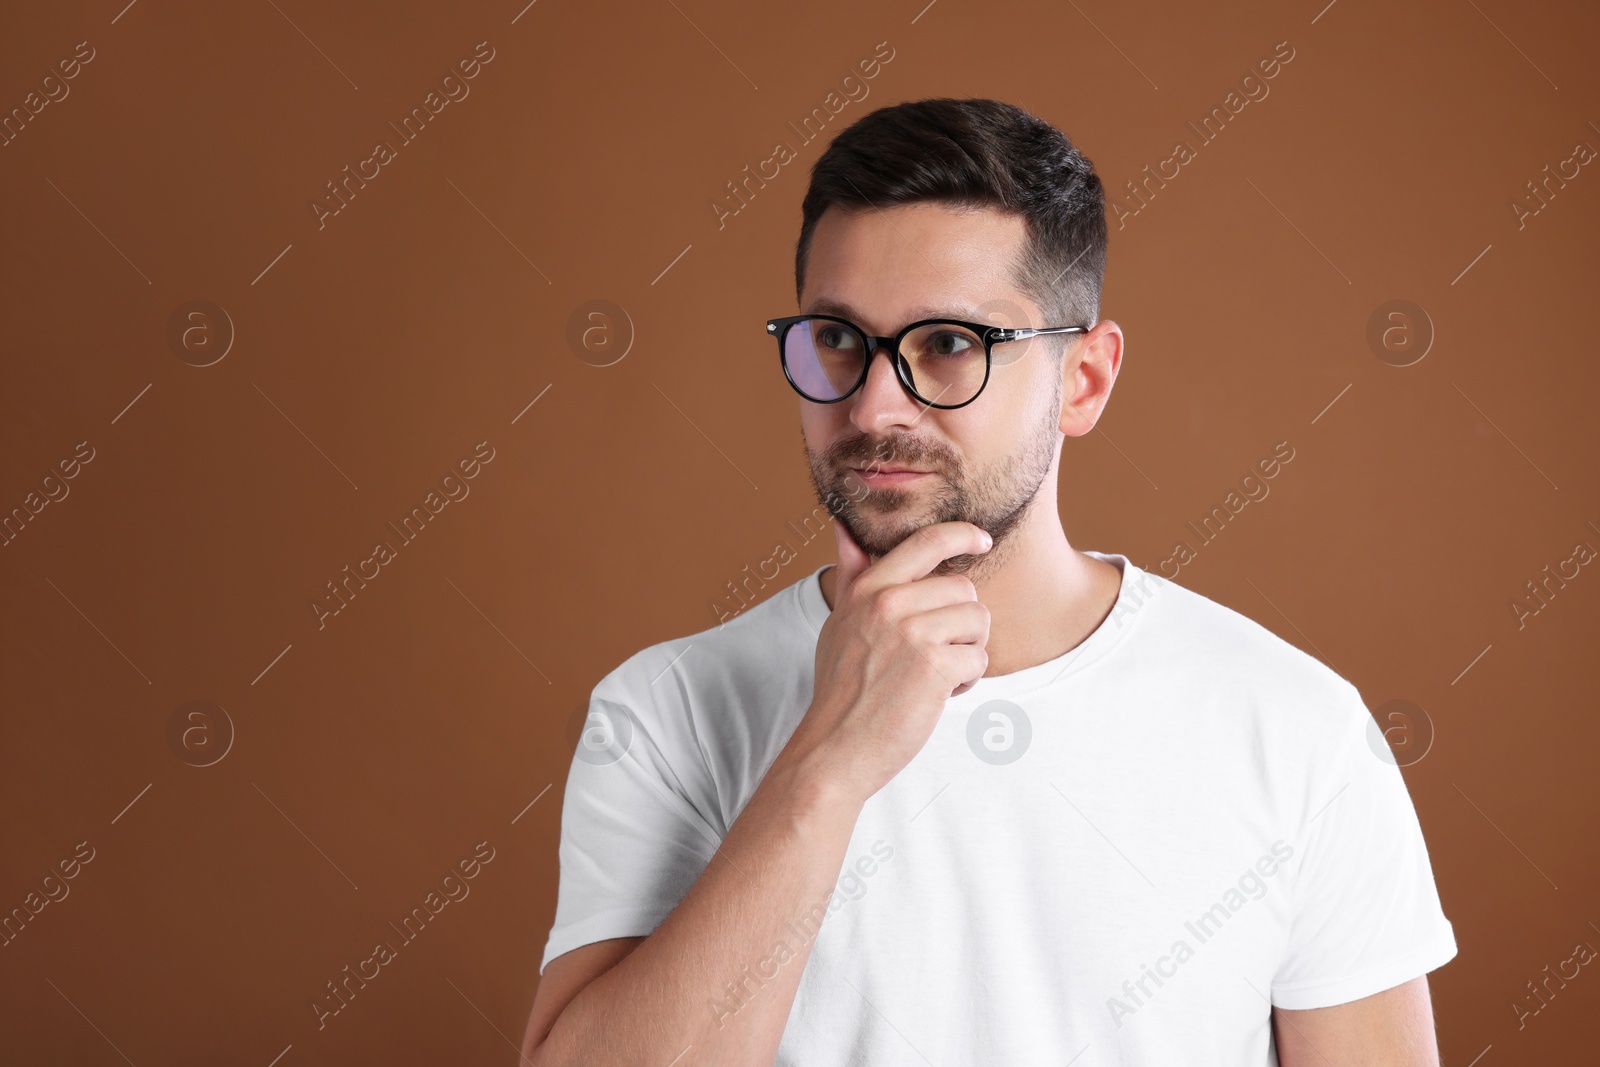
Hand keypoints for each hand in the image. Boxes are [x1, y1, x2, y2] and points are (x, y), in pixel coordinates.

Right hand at [784, 518, 992, 803]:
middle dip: (962, 623)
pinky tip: (938, 695)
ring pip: (977, 621)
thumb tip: (845, 530)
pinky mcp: (933, 667)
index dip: (961, 534)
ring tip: (935, 675)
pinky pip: (979, 658)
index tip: (982, 539)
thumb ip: (852, 576)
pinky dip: (967, 681)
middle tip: (936, 653)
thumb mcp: (838, 623)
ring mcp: (912, 634)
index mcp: (868, 590)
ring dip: (968, 651)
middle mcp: (889, 604)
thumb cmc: (840, 690)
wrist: (834, 748)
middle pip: (964, 589)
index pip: (926, 542)